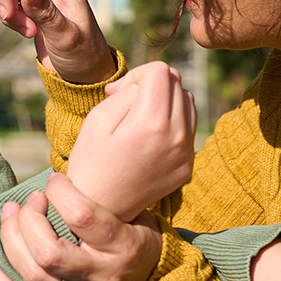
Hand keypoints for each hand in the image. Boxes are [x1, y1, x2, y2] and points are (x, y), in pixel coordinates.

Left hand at [0, 175, 162, 280]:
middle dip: (29, 221)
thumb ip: (107, 199)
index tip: (55, 181)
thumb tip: (66, 175)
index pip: (82, 217)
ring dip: (12, 242)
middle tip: (31, 200)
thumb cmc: (139, 240)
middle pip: (48, 252)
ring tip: (9, 215)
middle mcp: (97, 274)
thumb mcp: (137, 216)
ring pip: (33, 274)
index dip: (60, 192)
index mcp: (120, 245)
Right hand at [64, 61, 195, 219]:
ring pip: (188, 101)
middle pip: (177, 83)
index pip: (160, 71)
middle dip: (152, 85)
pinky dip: (173, 122)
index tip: (117, 93)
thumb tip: (147, 84)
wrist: (100, 209)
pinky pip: (189, 127)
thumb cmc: (91, 162)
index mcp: (152, 123)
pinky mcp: (188, 165)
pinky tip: (150, 137)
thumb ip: (127, 91)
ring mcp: (186, 153)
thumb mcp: (98, 118)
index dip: (136, 74)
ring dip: (166, 101)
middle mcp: (177, 137)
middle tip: (126, 104)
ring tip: (139, 119)